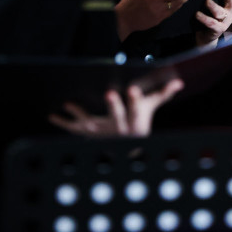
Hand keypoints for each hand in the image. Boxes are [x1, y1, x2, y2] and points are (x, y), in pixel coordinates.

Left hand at [48, 78, 183, 136]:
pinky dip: (64, 122)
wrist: (125, 149)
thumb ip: (161, 94)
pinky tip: (52, 114)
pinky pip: (75, 129)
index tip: (133, 88)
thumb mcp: (149, 108)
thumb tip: (179, 82)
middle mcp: (119, 128)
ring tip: (69, 103)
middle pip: (117, 117)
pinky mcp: (89, 134)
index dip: (135, 100)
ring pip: (91, 123)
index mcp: (135, 121)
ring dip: (80, 114)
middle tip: (109, 93)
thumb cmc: (137, 121)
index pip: (137, 109)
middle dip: (114, 107)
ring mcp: (102, 133)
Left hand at [195, 0, 231, 47]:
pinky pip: (211, 23)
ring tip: (206, 0)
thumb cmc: (210, 18)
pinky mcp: (217, 30)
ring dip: (213, 6)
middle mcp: (229, 14)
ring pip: (220, 13)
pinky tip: (197, 14)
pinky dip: (204, 18)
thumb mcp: (215, 7)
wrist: (206, 37)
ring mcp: (224, 23)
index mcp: (229, 7)